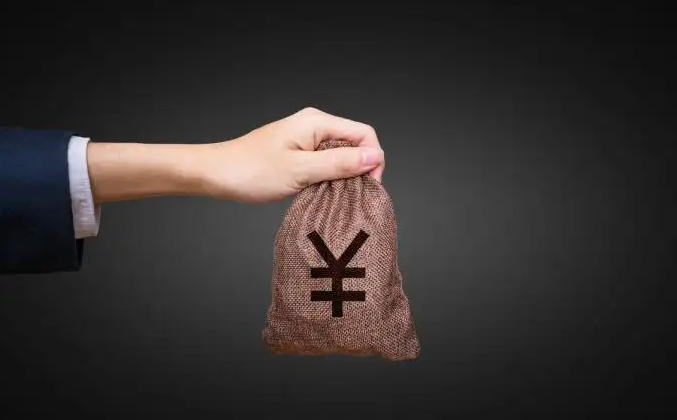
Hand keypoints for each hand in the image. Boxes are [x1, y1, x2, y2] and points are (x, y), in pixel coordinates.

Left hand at [198, 107, 384, 202]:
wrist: (215, 174)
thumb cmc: (250, 171)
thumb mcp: (300, 170)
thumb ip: (339, 163)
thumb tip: (374, 157)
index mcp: (316, 122)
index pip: (364, 134)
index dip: (372, 160)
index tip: (368, 187)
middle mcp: (314, 126)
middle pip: (355, 145)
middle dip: (359, 170)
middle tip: (352, 197)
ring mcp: (306, 139)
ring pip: (341, 156)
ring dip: (344, 177)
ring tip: (335, 198)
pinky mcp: (299, 153)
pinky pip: (326, 163)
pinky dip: (329, 179)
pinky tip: (322, 194)